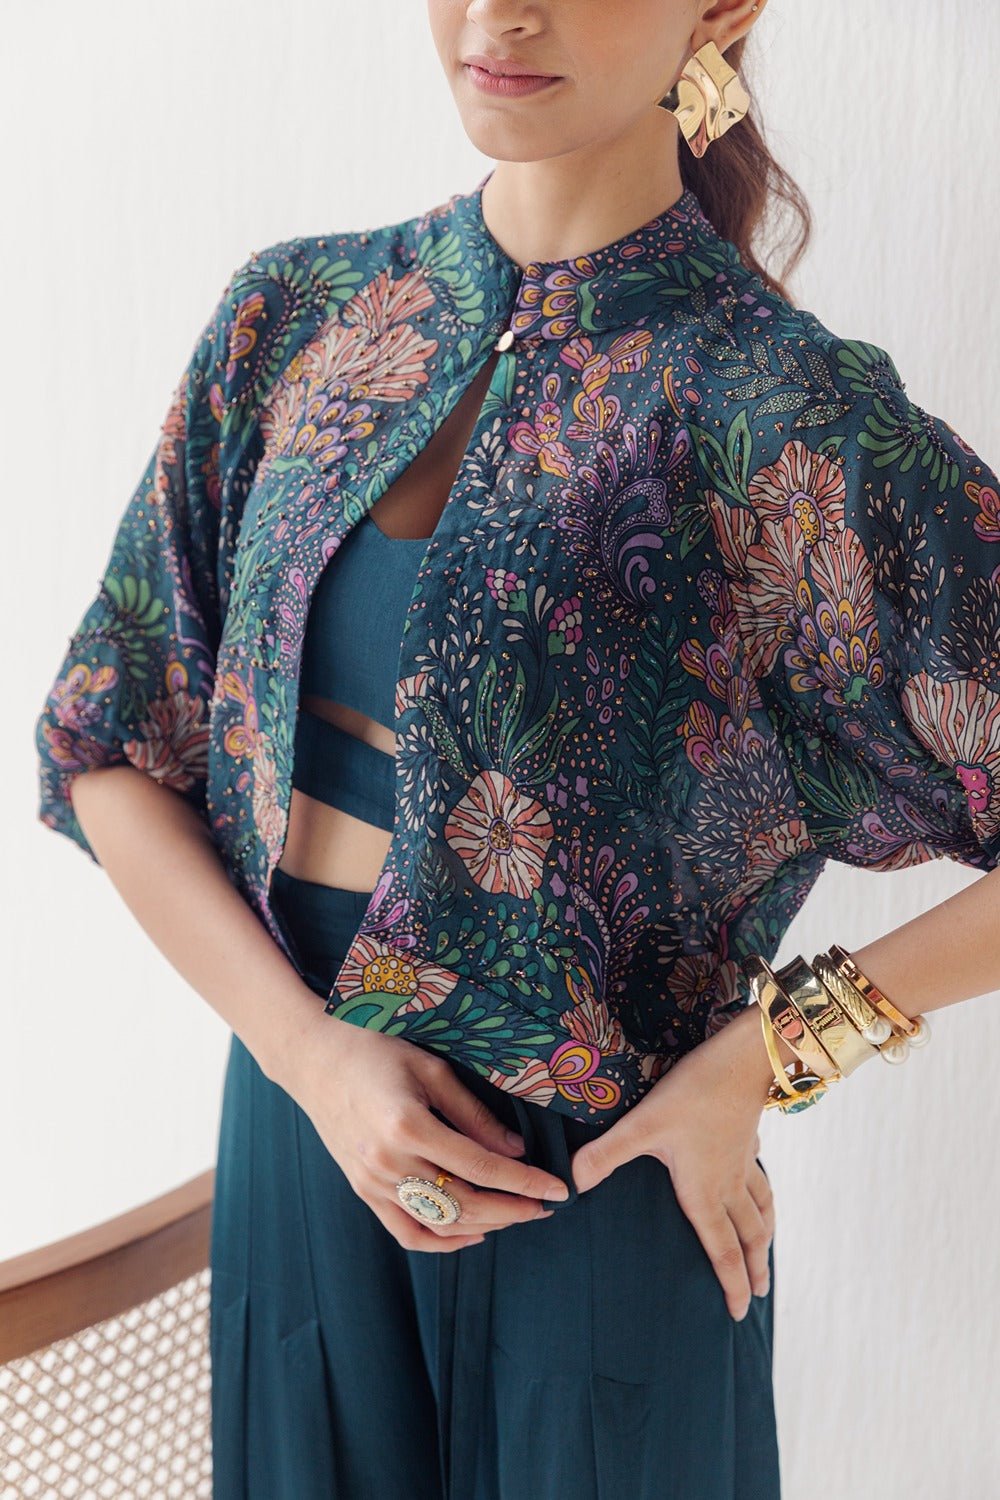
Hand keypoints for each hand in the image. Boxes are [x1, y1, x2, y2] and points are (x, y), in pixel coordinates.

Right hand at [285, 1006, 571, 1251]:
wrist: (314, 1059)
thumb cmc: (375, 1049)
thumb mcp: (431, 1068)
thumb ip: (473, 1114)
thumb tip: (516, 1151)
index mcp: (408, 1125)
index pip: (481, 1166)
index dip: (525, 1182)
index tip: (558, 1190)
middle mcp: (387, 1162)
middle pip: (463, 1204)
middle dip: (512, 1210)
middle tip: (544, 1207)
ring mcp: (371, 1182)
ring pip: (439, 1224)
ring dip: (484, 1226)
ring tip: (516, 1214)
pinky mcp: (362, 1191)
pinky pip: (406, 1231)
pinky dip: (442, 1241)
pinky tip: (471, 1234)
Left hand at [570, 1007, 774, 1319]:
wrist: (739, 1060)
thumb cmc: (691, 1095)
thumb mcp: (642, 1125)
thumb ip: (606, 1156)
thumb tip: (572, 1187)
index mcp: (704, 1191)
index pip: (721, 1250)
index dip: (730, 1284)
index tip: (737, 1314)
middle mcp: (729, 1183)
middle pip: (748, 1236)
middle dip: (753, 1269)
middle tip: (757, 1298)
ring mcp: (742, 1161)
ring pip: (760, 1208)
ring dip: (763, 1236)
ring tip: (766, 1252)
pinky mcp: (747, 1138)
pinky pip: (759, 1177)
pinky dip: (762, 1194)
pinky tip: (758, 1187)